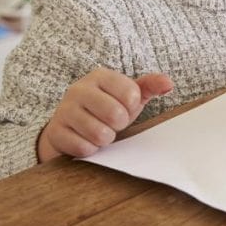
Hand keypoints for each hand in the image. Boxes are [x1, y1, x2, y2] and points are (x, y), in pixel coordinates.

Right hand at [37, 68, 173, 161]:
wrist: (70, 127)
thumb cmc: (106, 108)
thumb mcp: (129, 95)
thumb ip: (150, 86)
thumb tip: (169, 84)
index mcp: (100, 76)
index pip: (131, 94)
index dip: (132, 107)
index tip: (124, 108)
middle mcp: (79, 89)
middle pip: (115, 114)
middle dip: (119, 124)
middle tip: (112, 123)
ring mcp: (64, 110)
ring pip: (99, 134)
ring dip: (105, 138)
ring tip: (99, 131)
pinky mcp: (56, 132)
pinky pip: (83, 148)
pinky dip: (90, 149)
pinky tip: (86, 140)